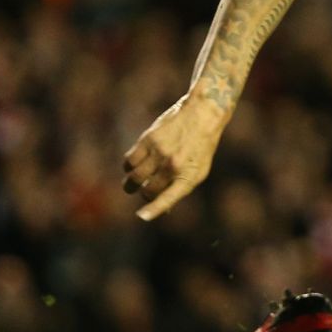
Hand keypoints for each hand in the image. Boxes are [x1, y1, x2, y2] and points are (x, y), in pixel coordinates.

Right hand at [121, 94, 228, 220]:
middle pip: (147, 190)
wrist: (202, 114)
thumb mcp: (199, 170)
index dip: (154, 209)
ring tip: (132, 183)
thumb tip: (164, 209)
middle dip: (143, 194)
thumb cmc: (201, 146)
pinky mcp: (148, 140)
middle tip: (143, 191)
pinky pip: (129, 161)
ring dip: (130, 184)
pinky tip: (134, 166)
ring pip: (134, 177)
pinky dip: (128, 167)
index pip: (168, 198)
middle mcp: (173, 166)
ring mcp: (159, 153)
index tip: (141, 216)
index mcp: (189, 176)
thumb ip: (180, 188)